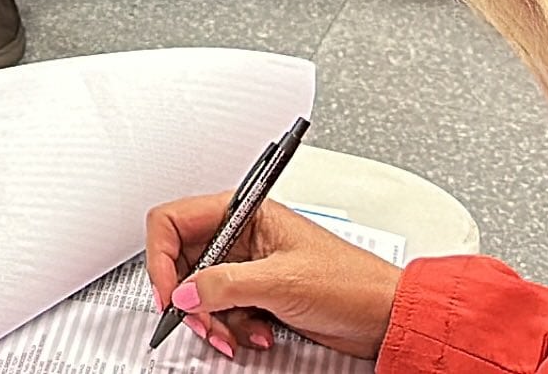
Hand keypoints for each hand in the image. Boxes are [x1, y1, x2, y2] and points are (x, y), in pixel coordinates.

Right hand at [142, 194, 401, 360]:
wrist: (385, 315)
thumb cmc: (351, 282)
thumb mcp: (280, 281)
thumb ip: (224, 285)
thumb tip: (183, 293)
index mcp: (244, 212)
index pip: (174, 221)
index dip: (161, 257)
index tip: (168, 292)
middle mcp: (241, 235)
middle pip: (183, 262)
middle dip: (190, 298)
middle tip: (201, 321)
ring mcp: (249, 266)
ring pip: (200, 292)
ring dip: (212, 320)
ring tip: (233, 334)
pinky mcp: (258, 294)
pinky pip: (223, 311)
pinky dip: (232, 328)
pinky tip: (256, 334)